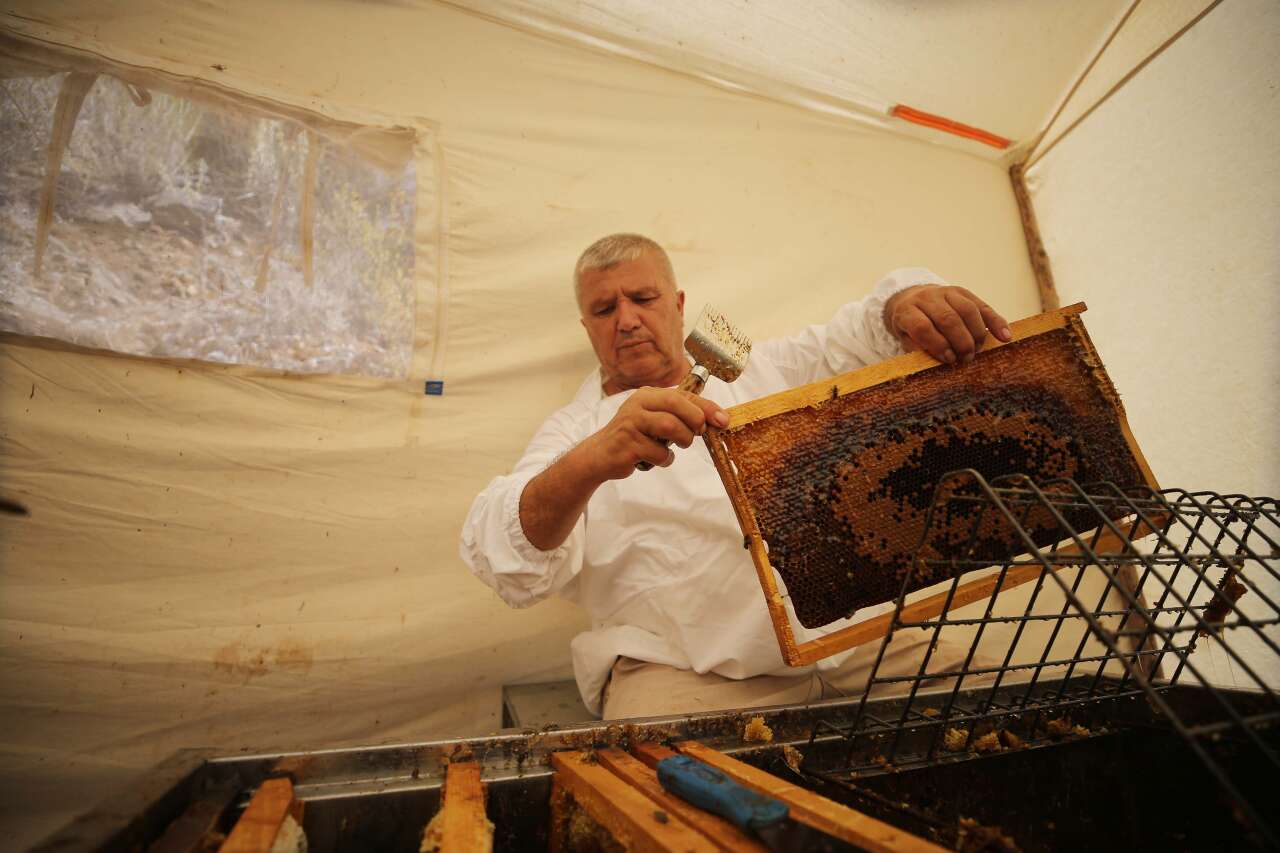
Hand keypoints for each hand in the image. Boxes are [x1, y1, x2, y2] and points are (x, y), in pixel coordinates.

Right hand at [582, 387, 728, 479]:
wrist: (600, 455)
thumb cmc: (634, 437)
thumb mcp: (655, 420)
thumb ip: (679, 416)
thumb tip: (715, 419)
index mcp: (647, 395)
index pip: (682, 395)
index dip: (706, 407)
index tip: (723, 419)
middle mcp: (638, 404)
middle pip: (676, 405)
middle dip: (694, 420)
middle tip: (698, 434)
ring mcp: (631, 423)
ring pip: (670, 427)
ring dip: (682, 440)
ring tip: (677, 446)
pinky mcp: (628, 444)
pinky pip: (659, 453)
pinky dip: (664, 459)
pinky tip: (656, 459)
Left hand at [884, 284, 1011, 364]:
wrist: (911, 299)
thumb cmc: (910, 326)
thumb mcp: (906, 338)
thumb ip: (920, 349)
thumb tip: (940, 362)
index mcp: (907, 310)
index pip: (922, 327)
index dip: (937, 345)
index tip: (949, 359)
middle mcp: (926, 298)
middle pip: (948, 319)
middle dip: (960, 342)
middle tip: (966, 358)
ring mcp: (946, 292)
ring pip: (968, 311)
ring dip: (977, 334)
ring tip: (977, 351)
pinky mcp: (963, 292)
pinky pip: (983, 306)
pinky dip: (996, 322)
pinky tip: (1005, 337)